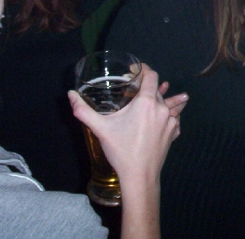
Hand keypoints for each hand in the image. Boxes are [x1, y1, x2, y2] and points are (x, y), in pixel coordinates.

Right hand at [68, 63, 187, 187]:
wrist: (140, 175)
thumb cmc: (121, 150)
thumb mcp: (100, 129)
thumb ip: (84, 111)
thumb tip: (70, 94)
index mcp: (147, 102)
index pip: (152, 75)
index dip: (144, 69)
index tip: (134, 70)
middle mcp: (162, 108)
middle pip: (157, 90)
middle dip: (146, 87)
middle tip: (133, 90)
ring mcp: (171, 120)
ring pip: (168, 103)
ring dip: (162, 98)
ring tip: (158, 95)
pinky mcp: (174, 132)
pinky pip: (174, 117)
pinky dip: (168, 114)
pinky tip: (162, 118)